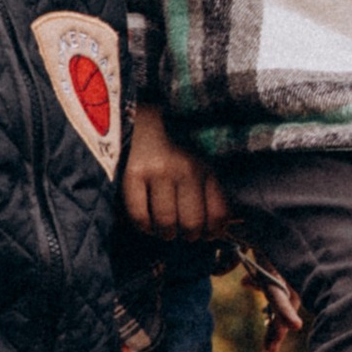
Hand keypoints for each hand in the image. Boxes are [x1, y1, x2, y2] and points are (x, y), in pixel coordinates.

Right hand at [124, 103, 233, 240]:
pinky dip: (144, 226)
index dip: (213, 232)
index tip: (206, 234)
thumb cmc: (170, 146)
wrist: (137, 116)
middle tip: (181, 232)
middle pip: (192, 223)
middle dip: (188, 235)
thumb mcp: (197, 162)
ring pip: (166, 223)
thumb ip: (208, 192)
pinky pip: (140, 216)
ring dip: (165, 232)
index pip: (219, 213)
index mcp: (206, 168)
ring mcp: (159, 171)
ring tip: (163, 228)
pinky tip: (146, 222)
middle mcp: (186, 170)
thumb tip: (217, 231)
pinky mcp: (133, 174)